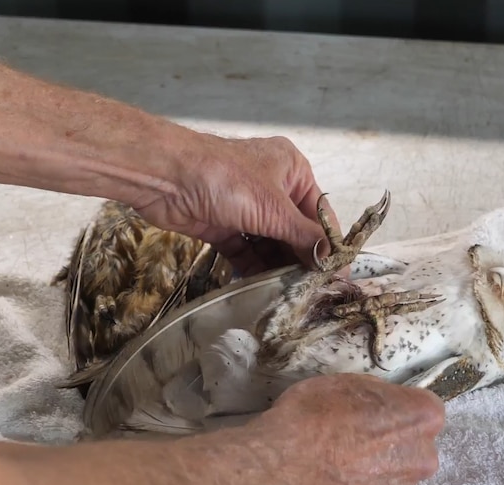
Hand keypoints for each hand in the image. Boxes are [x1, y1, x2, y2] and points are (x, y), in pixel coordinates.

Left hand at [131, 132, 340, 275]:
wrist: (164, 178)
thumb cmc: (226, 180)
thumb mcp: (273, 209)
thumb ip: (305, 237)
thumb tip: (333, 260)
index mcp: (292, 170)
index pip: (320, 213)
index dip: (330, 245)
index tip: (339, 276)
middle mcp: (272, 186)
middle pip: (294, 230)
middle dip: (301, 259)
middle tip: (313, 292)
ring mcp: (245, 206)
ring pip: (269, 243)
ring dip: (278, 266)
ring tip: (291, 296)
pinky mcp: (222, 225)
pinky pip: (245, 250)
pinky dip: (253, 268)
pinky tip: (263, 289)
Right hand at [250, 374, 444, 484]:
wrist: (283, 464)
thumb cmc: (314, 414)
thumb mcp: (348, 381)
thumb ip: (380, 394)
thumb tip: (384, 404)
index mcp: (422, 417)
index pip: (426, 408)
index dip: (399, 408)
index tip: (376, 409)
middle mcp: (424, 457)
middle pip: (417, 445)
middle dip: (396, 440)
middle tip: (358, 435)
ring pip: (398, 474)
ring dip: (381, 468)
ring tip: (344, 461)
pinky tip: (338, 480)